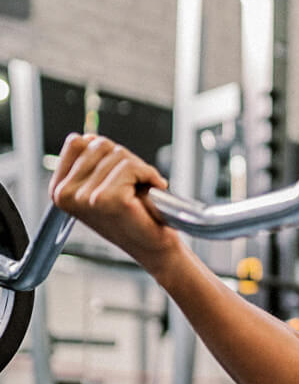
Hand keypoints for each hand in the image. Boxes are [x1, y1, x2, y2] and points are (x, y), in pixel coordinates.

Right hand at [49, 134, 181, 271]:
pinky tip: (149, 196)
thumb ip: (91, 160)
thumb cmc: (135, 214)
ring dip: (140, 170)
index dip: (106, 153)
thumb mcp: (103, 183)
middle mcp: (65, 194)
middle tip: (132, 187)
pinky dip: (150, 176)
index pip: (77, 141)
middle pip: (100, 144)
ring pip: (119, 154)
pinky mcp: (107, 200)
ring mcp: (84, 197)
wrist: (154, 245)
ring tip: (139, 194)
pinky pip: (133, 167)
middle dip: (125, 161)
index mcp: (59, 188)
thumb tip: (88, 137)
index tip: (115, 176)